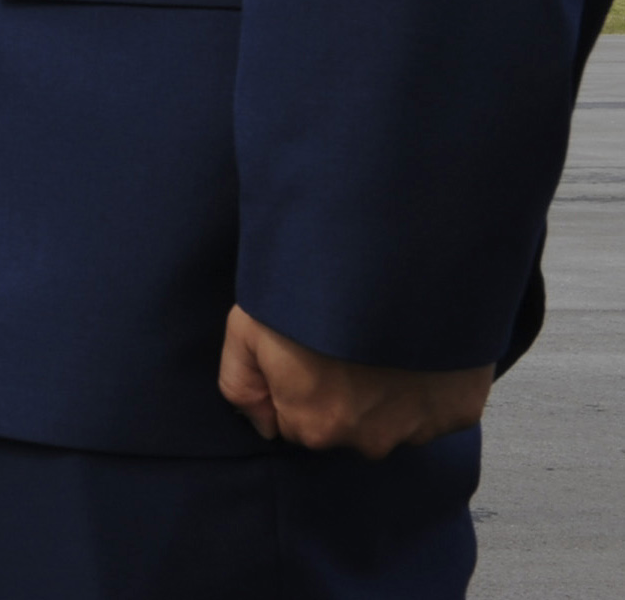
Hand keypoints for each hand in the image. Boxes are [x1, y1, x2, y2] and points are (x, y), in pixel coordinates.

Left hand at [218, 305, 492, 458]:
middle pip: (347, 424)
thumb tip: (262, 425)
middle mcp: (367, 441)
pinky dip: (428, 383)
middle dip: (343, 391)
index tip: (307, 348)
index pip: (298, 421)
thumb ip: (241, 384)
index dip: (298, 383)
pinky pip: (437, 407)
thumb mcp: (248, 326)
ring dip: (387, 389)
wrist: (391, 258)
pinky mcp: (459, 410)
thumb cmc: (310, 286)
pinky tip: (414, 343)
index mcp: (314, 426)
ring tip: (379, 336)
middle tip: (344, 340)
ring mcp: (418, 428)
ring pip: (392, 418)